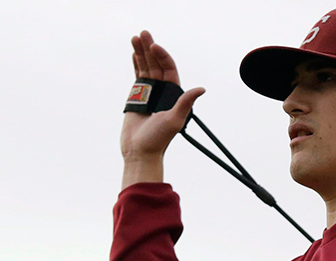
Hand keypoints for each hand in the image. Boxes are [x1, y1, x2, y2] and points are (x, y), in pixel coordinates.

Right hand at [120, 31, 204, 186]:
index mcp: (174, 94)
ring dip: (141, 52)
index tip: (154, 46)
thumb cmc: (158, 139)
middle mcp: (163, 91)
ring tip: (135, 37)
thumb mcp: (175, 120)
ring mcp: (149, 92)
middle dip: (149, 48)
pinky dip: (136, 64)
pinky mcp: (137, 97)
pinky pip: (138, 76)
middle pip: (156, 64)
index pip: (168, 68)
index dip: (162, 56)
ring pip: (146, 67)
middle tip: (143, 33)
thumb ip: (185, 103)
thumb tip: (201, 89)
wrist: (140, 151)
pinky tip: (133, 53)